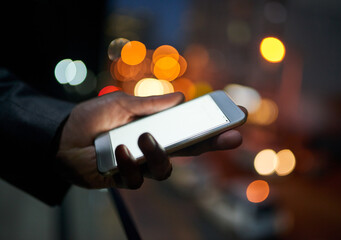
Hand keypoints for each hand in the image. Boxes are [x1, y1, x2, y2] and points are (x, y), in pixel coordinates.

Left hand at [56, 91, 245, 188]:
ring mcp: (140, 166)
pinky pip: (136, 179)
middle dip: (213, 144)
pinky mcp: (124, 180)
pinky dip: (129, 163)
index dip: (213, 127)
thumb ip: (150, 104)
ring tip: (142, 136)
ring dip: (158, 154)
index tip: (236, 119)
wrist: (63, 137)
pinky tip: (118, 150)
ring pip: (165, 170)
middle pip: (189, 152)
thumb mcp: (123, 103)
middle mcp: (153, 149)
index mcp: (156, 129)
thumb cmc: (92, 118)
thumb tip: (182, 98)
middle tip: (233, 137)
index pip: (190, 130)